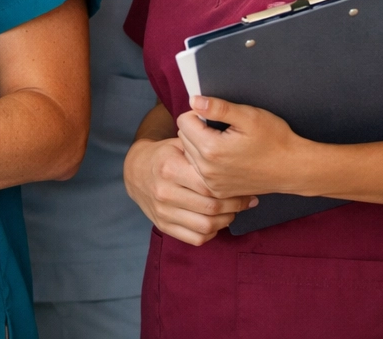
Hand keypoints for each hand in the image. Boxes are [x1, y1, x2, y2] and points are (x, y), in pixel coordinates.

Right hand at [123, 135, 256, 245]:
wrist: (135, 171)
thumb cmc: (165, 155)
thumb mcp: (179, 144)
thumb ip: (201, 148)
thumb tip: (233, 151)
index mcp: (169, 168)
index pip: (208, 185)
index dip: (232, 189)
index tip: (245, 188)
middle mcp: (164, 192)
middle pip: (210, 207)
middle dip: (234, 206)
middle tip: (246, 201)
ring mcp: (163, 212)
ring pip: (206, 226)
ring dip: (226, 221)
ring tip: (233, 212)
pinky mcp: (163, 226)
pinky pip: (195, 238)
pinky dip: (211, 233)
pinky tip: (216, 222)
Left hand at [176, 95, 309, 199]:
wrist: (293, 168)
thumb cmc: (275, 140)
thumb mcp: (248, 116)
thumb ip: (218, 107)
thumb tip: (194, 100)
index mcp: (211, 149)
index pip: (183, 121)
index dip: (198, 113)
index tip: (216, 116)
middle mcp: (207, 170)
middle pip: (183, 137)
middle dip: (197, 128)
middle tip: (222, 129)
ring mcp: (212, 183)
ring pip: (189, 154)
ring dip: (199, 145)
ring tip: (224, 143)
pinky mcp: (218, 190)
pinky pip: (199, 170)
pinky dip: (206, 161)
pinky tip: (225, 157)